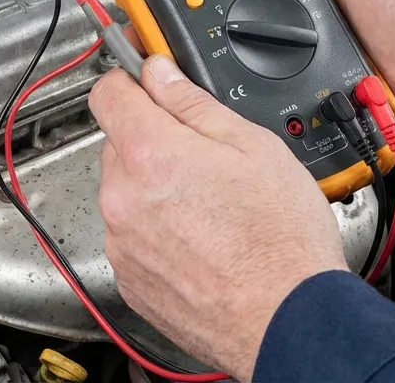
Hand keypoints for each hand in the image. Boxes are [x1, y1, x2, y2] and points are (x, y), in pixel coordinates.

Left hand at [89, 55, 346, 379]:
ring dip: (155, 189)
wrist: (286, 321)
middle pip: (119, 144)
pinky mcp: (129, 278)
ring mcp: (121, 242)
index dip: (130, 80)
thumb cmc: (280, 241)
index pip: (108, 92)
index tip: (147, 81)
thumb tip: (160, 73)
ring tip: (211, 207)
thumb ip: (194, 103)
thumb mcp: (253, 146)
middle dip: (154, 141)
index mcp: (148, 153)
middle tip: (205, 157)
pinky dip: (157, 232)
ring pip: (125, 192)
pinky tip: (202, 239)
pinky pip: (132, 236)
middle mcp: (121, 197)